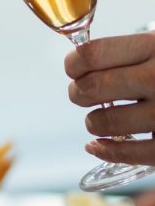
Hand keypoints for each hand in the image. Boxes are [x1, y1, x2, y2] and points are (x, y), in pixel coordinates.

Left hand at [65, 32, 154, 164]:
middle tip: (82, 93)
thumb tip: (82, 57)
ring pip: (102, 122)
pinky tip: (99, 145)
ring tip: (102, 117)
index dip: (74, 63)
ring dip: (94, 122)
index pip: (92, 54)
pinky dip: (105, 151)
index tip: (74, 68)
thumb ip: (132, 51)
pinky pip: (124, 154)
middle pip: (92, 87)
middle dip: (79, 92)